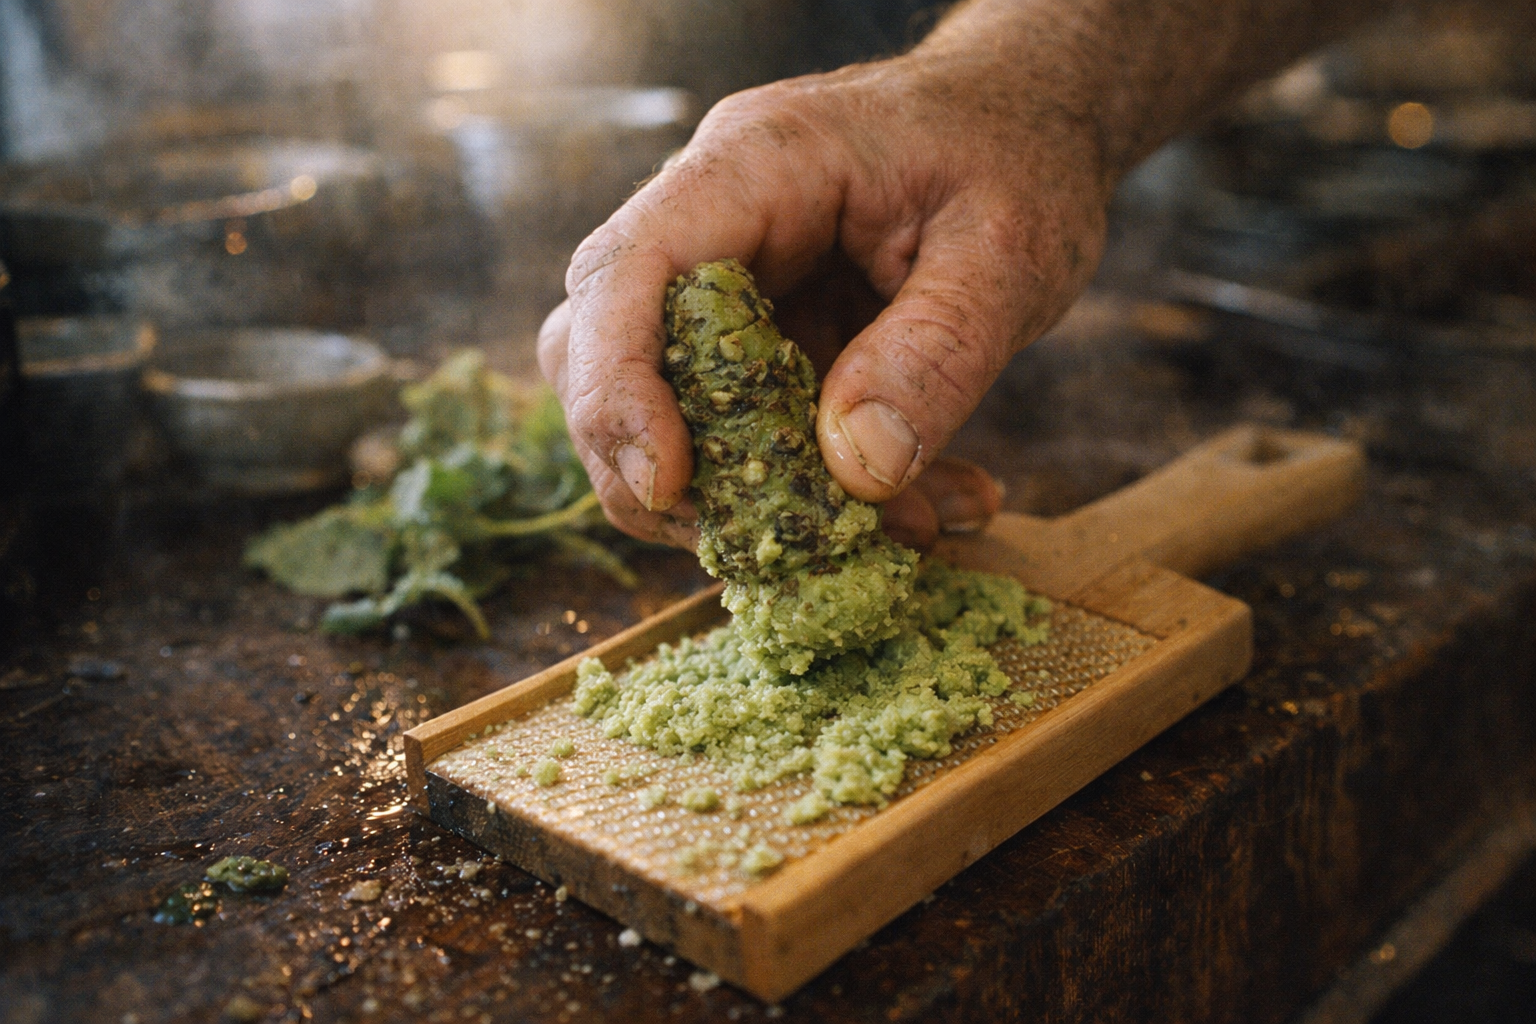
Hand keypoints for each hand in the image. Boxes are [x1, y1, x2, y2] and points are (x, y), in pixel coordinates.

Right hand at [538, 46, 1111, 549]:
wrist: (1037, 118)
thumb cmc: (1022, 157)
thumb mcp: (1010, 252)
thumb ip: (935, 354)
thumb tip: (851, 469)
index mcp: (757, 165)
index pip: (628, 269)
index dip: (618, 385)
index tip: (668, 485)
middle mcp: (713, 219)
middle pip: (601, 346)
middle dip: (661, 466)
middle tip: (762, 537)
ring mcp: (730, 280)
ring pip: (666, 404)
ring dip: (748, 494)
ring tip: (882, 530)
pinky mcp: (761, 333)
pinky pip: (745, 426)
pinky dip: (812, 489)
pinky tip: (916, 505)